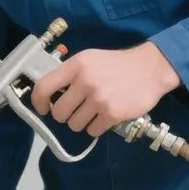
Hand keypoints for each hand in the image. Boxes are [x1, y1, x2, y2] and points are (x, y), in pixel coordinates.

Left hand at [29, 42, 180, 136]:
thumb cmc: (117, 64)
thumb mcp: (90, 59)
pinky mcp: (113, 113)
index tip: (43, 108)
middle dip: (65, 115)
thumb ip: (70, 73)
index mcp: (76, 65)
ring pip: (75, 124)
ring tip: (94, 112)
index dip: (38, 101)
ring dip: (82, 122)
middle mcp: (85, 81)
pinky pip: (92, 131)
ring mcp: (99, 98)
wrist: (150, 69)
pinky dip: (96, 127)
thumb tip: (49, 94)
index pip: (44, 87)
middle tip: (77, 110)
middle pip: (59, 112)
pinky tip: (105, 117)